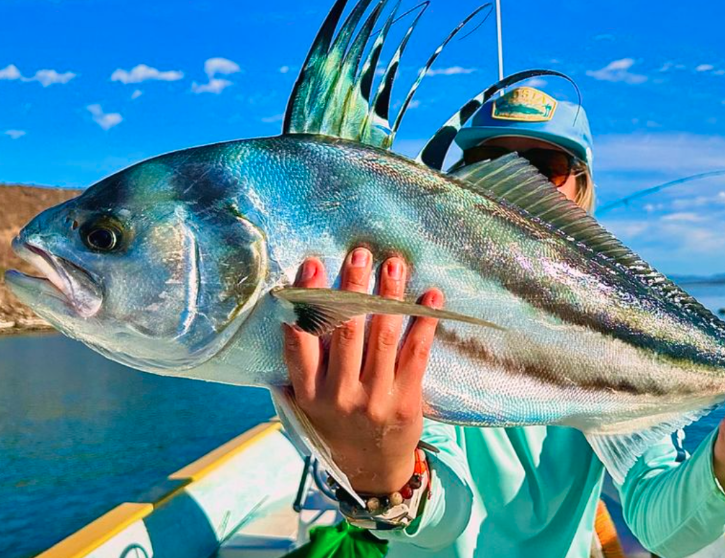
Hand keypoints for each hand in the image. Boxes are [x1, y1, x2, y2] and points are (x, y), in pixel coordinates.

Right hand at [282, 248, 443, 494]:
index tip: (311, 266)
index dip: (306, 302)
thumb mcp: (309, 403)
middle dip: (353, 288)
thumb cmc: (337, 425)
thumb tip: (292, 308)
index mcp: (309, 393)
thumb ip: (303, 365)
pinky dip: (425, 322)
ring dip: (390, 296)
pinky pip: (417, 354)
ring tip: (394, 264)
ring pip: (383, 337)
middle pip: (346, 332)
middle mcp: (339, 396)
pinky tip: (431, 297)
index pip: (301, 342)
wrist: (372, 470)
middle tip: (360, 254)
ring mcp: (375, 399)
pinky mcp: (406, 401)